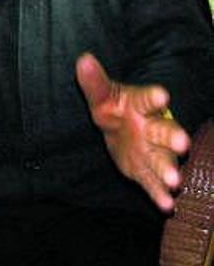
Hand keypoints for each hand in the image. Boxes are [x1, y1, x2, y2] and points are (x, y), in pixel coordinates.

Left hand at [75, 53, 190, 211]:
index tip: (162, 95)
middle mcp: (152, 128)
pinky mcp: (146, 170)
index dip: (154, 96)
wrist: (121, 129)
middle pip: (166, 131)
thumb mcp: (101, 96)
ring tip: (176, 182)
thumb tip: (82, 60)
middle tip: (183, 143)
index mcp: (141, 105)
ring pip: (163, 160)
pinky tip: (167, 205)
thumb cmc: (114, 108)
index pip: (148, 99)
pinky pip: (153, 182)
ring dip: (169, 170)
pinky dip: (159, 194)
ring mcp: (152, 150)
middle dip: (174, 137)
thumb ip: (93, 82)